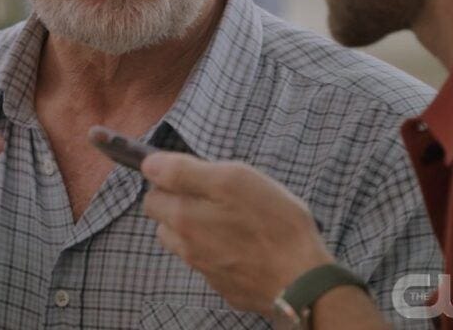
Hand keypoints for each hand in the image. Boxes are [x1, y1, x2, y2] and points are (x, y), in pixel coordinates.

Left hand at [140, 152, 333, 313]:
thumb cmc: (273, 224)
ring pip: (187, 243)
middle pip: (165, 220)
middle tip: (217, 197)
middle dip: (181, 204)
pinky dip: (221, 252)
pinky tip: (247, 245)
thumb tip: (149, 165)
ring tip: (232, 221)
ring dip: (199, 229)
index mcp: (181, 218)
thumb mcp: (231, 179)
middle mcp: (186, 247)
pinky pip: (212, 263)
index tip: (195, 176)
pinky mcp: (226, 286)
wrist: (303, 281)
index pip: (152, 193)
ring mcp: (205, 270)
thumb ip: (183, 171)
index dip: (171, 180)